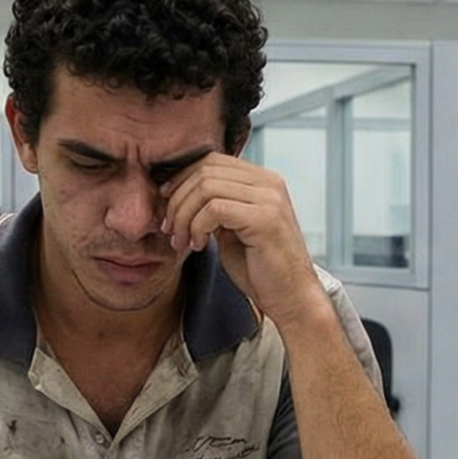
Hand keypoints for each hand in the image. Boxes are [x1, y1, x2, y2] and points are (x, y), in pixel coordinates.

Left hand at [160, 154, 324, 327]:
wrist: (291, 298)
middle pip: (205, 170)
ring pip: (206, 187)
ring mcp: (269, 198)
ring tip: (181, 240)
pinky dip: (197, 227)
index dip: (181, 179)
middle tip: (168, 228)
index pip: (211, 160)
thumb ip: (213, 206)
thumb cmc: (260, 269)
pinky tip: (200, 245)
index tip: (166, 205)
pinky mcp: (265, 218)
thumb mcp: (231, 229)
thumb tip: (176, 191)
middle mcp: (269, 183)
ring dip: (184, 216)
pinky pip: (214, 208)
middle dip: (178, 199)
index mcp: (263, 181)